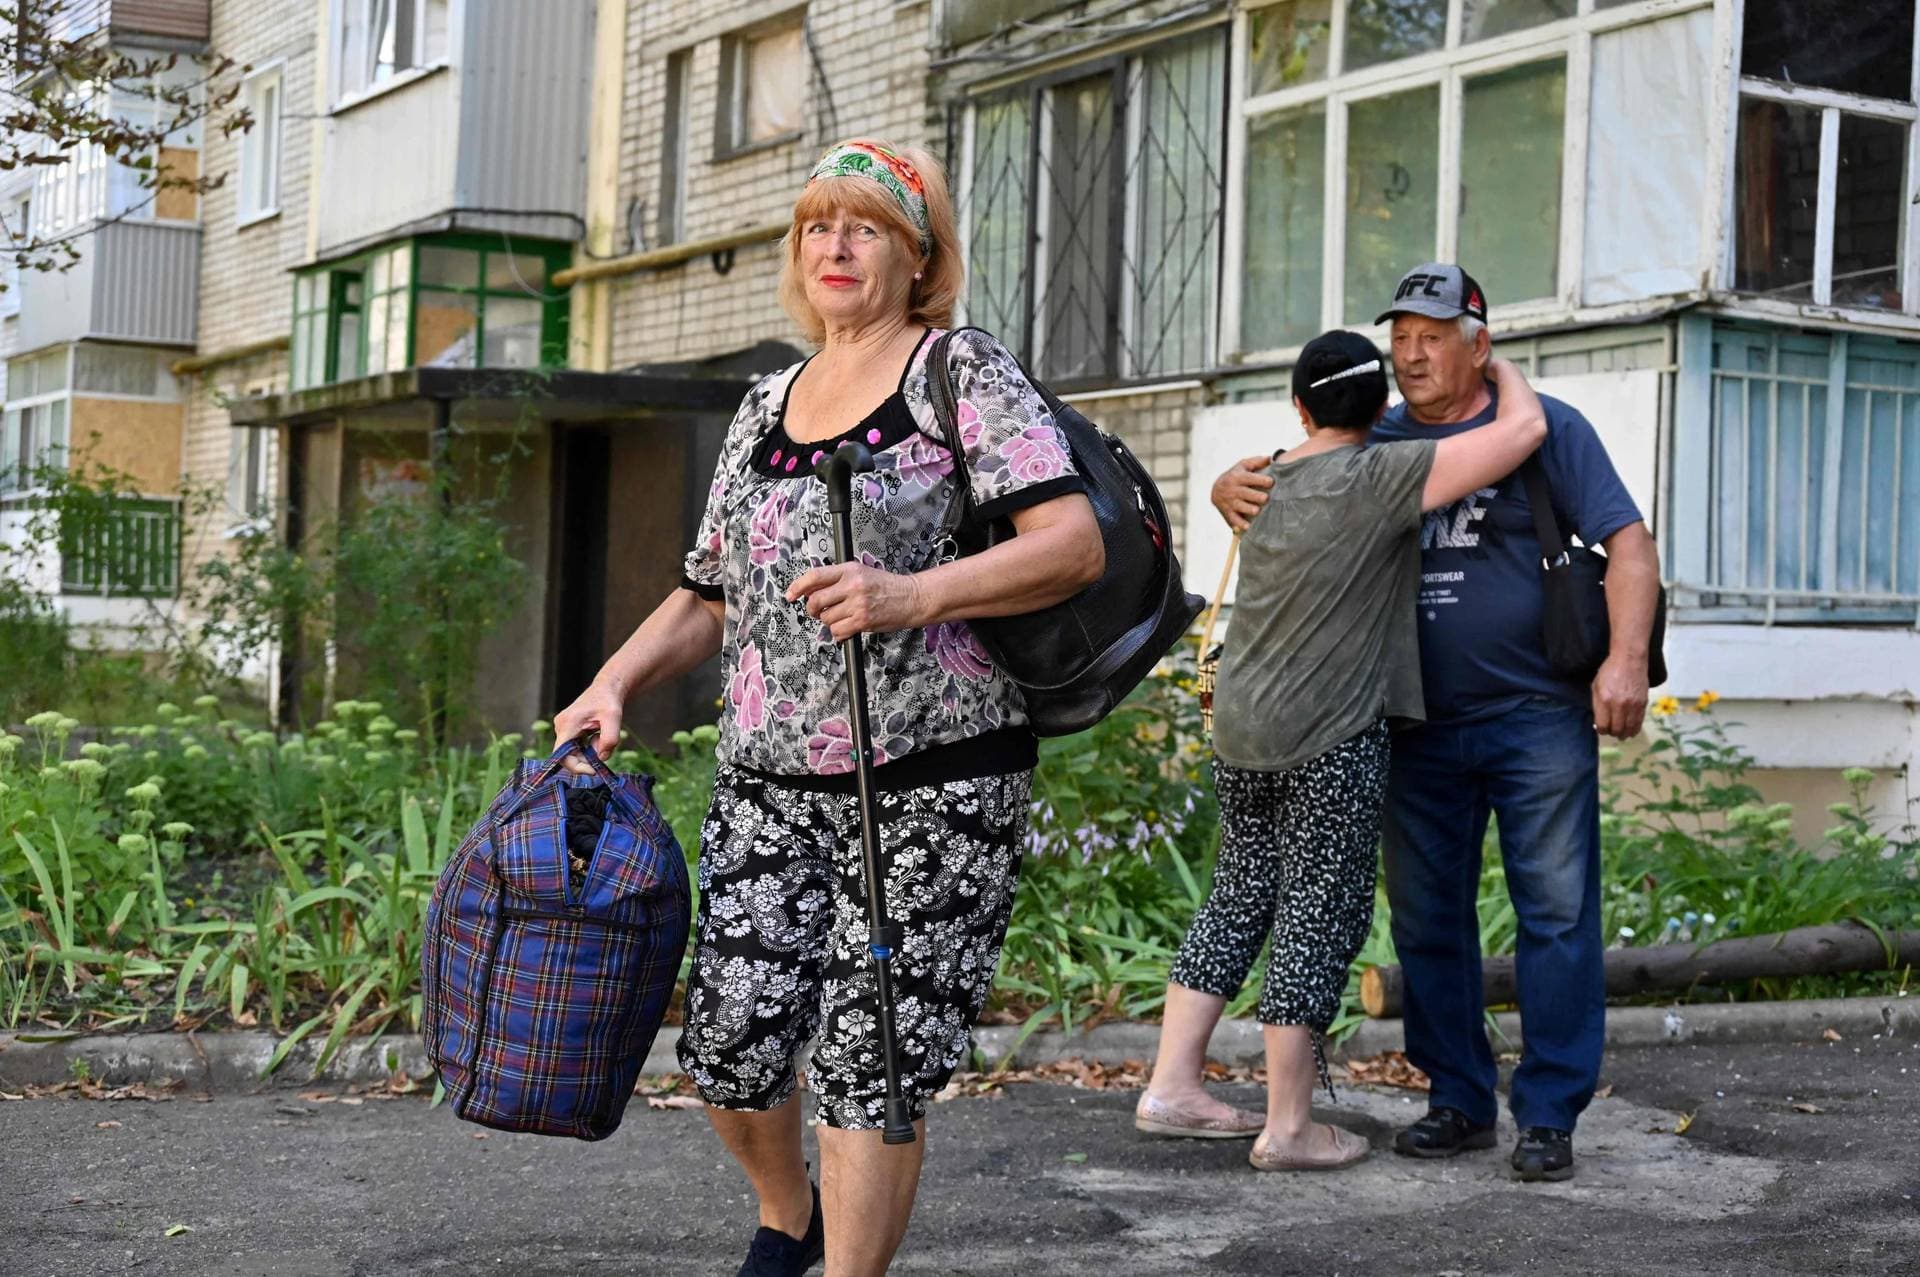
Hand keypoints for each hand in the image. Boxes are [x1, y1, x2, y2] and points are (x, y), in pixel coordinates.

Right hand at [552, 681, 624, 774]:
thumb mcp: (614, 718)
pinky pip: (575, 748)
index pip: (562, 755)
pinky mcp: (567, 731)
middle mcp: (561, 727)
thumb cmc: (609, 701)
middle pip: (568, 756)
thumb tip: (602, 758)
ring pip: (572, 753)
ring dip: (589, 752)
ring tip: (600, 736)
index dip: (577, 767)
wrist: (606, 690)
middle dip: (587, 758)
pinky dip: (587, 747)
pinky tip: (596, 735)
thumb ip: (609, 739)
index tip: (594, 770)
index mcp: (568, 724)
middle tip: (604, 749)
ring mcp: (563, 729)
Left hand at [786, 562, 927, 640]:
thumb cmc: (888, 587)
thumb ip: (838, 580)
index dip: (798, 586)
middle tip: (817, 611)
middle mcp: (852, 585)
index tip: (790, 594)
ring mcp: (857, 603)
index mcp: (849, 569)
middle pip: (816, 600)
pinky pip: (837, 631)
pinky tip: (849, 627)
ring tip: (844, 617)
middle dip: (812, 610)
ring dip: (830, 622)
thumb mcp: (861, 573)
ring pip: (826, 618)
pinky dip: (839, 633)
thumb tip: (812, 591)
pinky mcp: (862, 620)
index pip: (815, 576)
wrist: (911, 598)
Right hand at [1212, 455, 1273, 531]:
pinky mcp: (1228, 512)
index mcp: (1238, 477)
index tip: (1271, 482)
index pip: (1249, 478)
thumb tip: (1272, 458)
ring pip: (1239, 506)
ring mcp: (1230, 502)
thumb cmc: (1235, 476)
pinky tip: (1247, 527)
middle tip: (1265, 498)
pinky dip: (1240, 524)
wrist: (1216, 489)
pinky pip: (1233, 519)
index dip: (1260, 480)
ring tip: (1256, 510)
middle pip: (1244, 493)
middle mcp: (1233, 489)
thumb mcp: (1243, 466)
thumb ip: (1256, 462)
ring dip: (1247, 509)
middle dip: (1254, 496)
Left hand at [1591, 651, 1648, 738]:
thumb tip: (1599, 722)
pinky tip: (1631, 730)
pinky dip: (1635, 728)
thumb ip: (1597, 705)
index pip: (1603, 725)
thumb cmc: (1609, 671)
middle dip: (1613, 733)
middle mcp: (1619, 704)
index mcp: (1605, 700)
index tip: (1601, 729)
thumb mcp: (1596, 686)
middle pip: (1616, 729)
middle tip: (1611, 732)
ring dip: (1624, 734)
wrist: (1629, 660)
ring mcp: (1633, 705)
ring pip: (1629, 728)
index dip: (1601, 730)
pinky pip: (1639, 722)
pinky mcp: (1643, 703)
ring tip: (1622, 735)